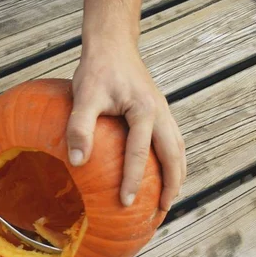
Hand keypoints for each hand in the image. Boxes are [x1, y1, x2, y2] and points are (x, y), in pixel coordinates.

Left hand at [67, 41, 185, 210]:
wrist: (112, 44)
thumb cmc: (98, 69)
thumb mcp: (85, 96)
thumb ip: (80, 128)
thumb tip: (77, 162)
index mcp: (144, 111)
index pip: (140, 153)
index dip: (134, 180)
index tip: (126, 204)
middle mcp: (161, 113)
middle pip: (174, 156)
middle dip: (170, 186)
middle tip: (161, 212)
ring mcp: (163, 112)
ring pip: (178, 150)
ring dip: (176, 175)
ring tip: (168, 199)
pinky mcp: (159, 112)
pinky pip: (172, 141)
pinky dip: (172, 161)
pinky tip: (161, 172)